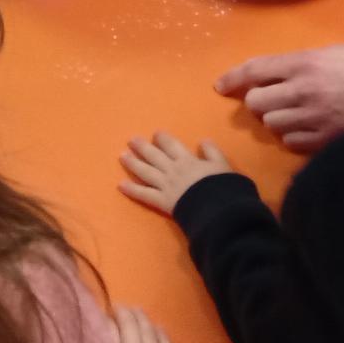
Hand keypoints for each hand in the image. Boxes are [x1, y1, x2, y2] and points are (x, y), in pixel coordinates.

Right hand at [114, 306, 179, 342]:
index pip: (120, 326)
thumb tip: (94, 342)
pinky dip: (162, 335)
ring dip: (146, 322)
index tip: (110, 307)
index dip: (117, 314)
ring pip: (153, 335)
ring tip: (140, 313)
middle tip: (124, 308)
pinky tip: (159, 329)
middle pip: (137, 327)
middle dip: (131, 314)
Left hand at [118, 131, 233, 214]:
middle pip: (155, 156)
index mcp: (188, 160)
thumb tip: (203, 140)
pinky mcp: (162, 202)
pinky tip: (120, 185)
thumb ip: (212, 152)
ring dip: (133, 163)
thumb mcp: (223, 165)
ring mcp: (165, 185)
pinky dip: (132, 189)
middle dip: (143, 147)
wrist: (217, 209)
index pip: (172, 146)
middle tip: (131, 140)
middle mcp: (173, 170)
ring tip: (122, 156)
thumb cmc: (222, 187)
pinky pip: (144, 194)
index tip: (155, 134)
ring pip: (146, 172)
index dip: (163, 139)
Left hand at [215, 45, 343, 153]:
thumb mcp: (332, 53)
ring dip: (277, 120)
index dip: (233, 78)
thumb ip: (303, 62)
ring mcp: (313, 118)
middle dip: (260, 101)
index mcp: (304, 63)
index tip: (220, 86)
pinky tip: (309, 128)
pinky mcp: (324, 141)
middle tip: (274, 99)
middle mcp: (302, 91)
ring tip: (296, 113)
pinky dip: (295, 137)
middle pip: (256, 102)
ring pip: (272, 124)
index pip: (256, 69)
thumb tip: (276, 70)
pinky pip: (292, 142)